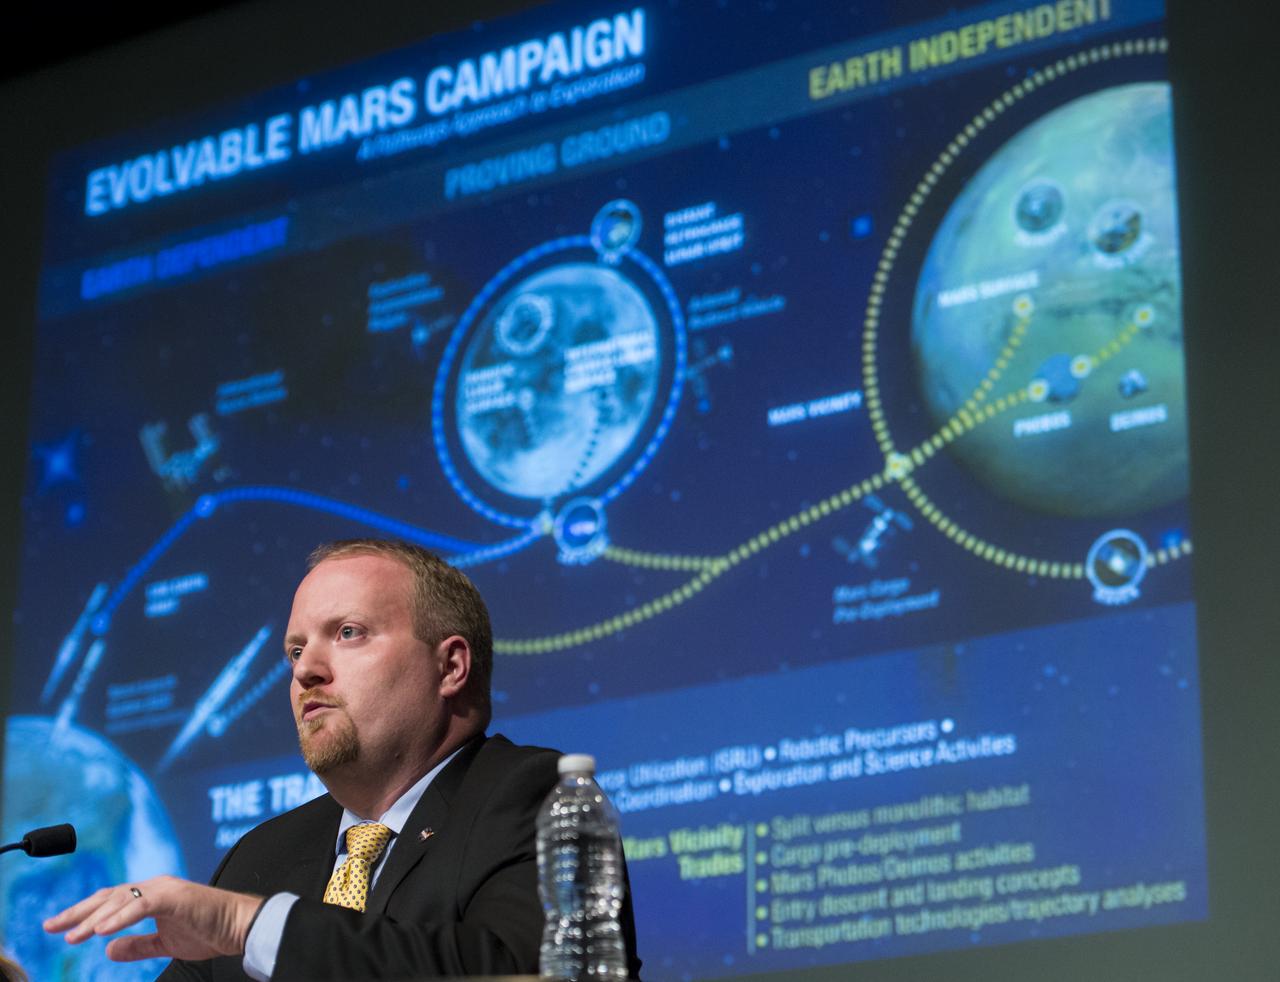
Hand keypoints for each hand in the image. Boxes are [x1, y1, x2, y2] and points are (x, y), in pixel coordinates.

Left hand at [43, 876, 263, 962]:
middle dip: (77, 912)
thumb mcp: (165, 943)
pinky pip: (141, 906)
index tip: (59, 927)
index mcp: (152, 896)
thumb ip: (138, 945)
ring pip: (120, 900)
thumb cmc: (209, 931)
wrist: (240, 926)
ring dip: (93, 919)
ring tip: (72, 935)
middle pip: (108, 897)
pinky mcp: (174, 897)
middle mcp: (155, 888)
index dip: (84, 914)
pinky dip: (120, 916)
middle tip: (50, 926)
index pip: (111, 902)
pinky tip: (102, 930)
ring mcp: (164, 889)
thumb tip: (108, 950)